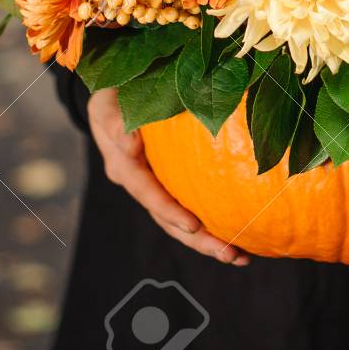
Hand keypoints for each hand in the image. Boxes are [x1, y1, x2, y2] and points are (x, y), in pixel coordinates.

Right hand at [88, 87, 249, 265]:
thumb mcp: (107, 103)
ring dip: (209, 240)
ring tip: (240, 256)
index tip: (193, 225)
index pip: (147, 193)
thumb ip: (115, 121)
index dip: (169, 211)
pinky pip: (192, 202)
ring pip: (181, 219)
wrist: (119, 93)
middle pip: (168, 219)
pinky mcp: (172, 181)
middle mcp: (140, 183)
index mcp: (123, 167)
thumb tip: (130, 143)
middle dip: (198, 240)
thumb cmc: (114, 93)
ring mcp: (156, 185)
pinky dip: (213, 219)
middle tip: (229, 254)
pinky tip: (241, 231)